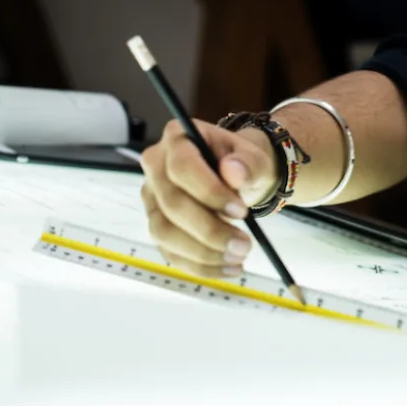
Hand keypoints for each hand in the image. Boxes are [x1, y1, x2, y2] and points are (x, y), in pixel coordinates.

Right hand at [137, 117, 275, 274]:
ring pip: (164, 232)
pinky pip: (170, 252)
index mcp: (177, 138)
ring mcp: (152, 199)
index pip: (182, 167)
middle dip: (209, 230)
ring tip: (239, 257)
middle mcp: (155, 166)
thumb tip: (234, 172)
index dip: (209, 192)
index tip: (241, 212)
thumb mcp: (254, 158)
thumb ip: (248, 163)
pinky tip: (227, 267)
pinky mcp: (157, 225)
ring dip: (203, 253)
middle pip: (171, 204)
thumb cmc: (242, 164)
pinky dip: (199, 266)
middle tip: (244, 245)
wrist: (237, 179)